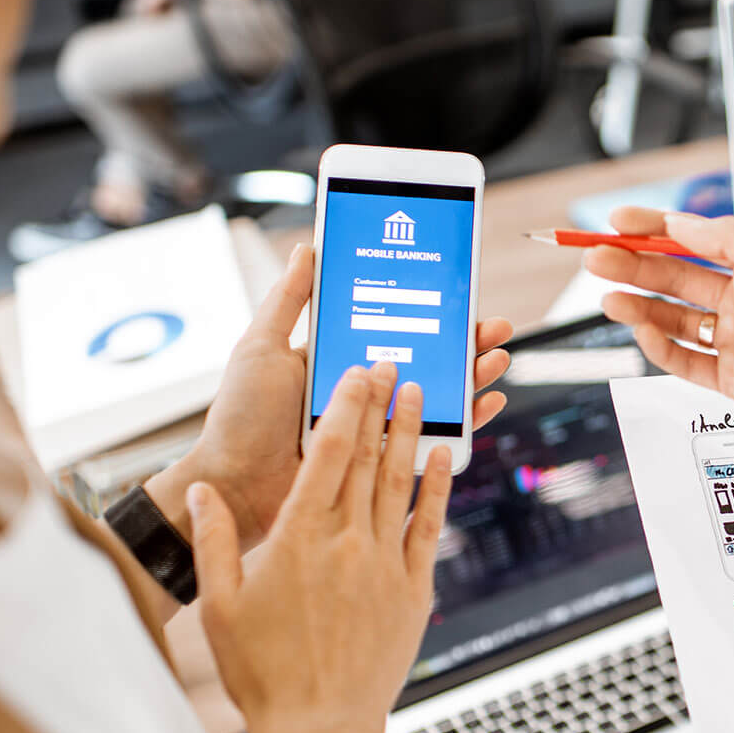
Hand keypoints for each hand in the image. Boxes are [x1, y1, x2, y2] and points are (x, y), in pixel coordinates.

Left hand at [148, 243, 511, 550]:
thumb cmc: (242, 417)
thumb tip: (311, 248)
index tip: (459, 294)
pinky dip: (468, 422)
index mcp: (339, 360)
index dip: (431, 312)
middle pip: (427, 360)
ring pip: (439, 397)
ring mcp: (376, 426)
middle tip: (492, 327)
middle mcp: (363, 391)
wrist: (236, 484)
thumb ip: (288, 300)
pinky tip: (487, 403)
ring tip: (496, 359)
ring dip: (474, 376)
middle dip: (465, 342)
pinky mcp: (385, 461)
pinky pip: (434, 439)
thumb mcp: (261, 347)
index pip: (397, 328)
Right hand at [187, 361, 447, 732]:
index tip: (356, 372)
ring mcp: (385, 564)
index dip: (344, 406)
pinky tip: (442, 455)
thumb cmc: (261, 672)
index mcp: (297, 539)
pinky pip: (428, 526)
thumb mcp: (220, 605)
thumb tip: (204, 490)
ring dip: (409, 432)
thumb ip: (215, 541)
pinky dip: (437, 486)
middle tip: (393, 363)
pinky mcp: (413, 590)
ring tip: (419, 393)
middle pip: (369, 457)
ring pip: (401, 483)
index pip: (327, 454)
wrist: (319, 728)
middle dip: (381, 404)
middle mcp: (347, 542)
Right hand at [587, 208, 733, 522]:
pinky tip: (641, 329)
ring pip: (673, 320)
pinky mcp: (732, 381)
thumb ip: (727, 237)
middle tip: (593, 258)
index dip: (652, 229)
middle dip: (632, 266)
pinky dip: (659, 346)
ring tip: (607, 296)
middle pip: (675, 278)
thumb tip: (677, 222)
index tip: (616, 222)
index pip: (693, 240)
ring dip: (638, 305)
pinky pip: (684, 361)